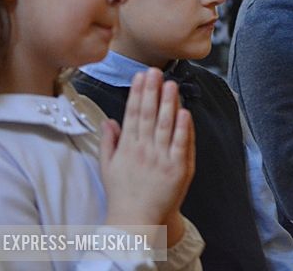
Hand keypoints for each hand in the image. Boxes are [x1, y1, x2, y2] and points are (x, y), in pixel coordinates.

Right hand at [100, 68, 194, 244]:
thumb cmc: (123, 194)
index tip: (140, 76)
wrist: (136, 220)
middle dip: (152, 91)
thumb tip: (109, 120)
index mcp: (127, 147)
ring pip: (165, 125)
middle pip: (148, 115)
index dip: (137, 93)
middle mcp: (143, 150)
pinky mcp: (177, 168)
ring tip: (171, 84)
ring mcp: (161, 158)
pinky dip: (184, 127)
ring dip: (168, 102)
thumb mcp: (108, 167)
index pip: (132, 114)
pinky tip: (184, 111)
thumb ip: (109, 141)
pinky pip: (181, 143)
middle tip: (155, 71)